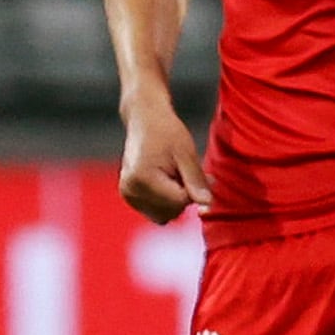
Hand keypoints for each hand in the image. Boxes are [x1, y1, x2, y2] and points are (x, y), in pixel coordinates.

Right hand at [117, 93, 211, 222]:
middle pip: (171, 212)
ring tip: (174, 175)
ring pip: (164, 215)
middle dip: (184, 197)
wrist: (144, 119)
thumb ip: (196, 181)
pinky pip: (155, 211)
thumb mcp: (186, 154)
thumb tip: (207, 205)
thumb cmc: (166, 132)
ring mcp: (127, 195)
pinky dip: (166, 201)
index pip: (179, 202)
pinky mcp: (128, 196)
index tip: (197, 173)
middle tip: (184, 172)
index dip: (193, 191)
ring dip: (175, 201)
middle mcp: (130, 190)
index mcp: (142, 179)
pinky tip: (165, 181)